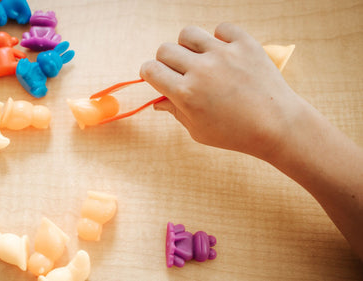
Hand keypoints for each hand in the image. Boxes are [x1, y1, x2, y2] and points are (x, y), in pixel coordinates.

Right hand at [140, 23, 300, 158]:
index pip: (150, 70)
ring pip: (188, 34)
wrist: (277, 126)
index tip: (157, 77)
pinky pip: (221, 28)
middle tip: (181, 72)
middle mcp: (201, 70)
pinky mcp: (244, 44)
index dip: (149, 73)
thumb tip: (157, 101)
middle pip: (165, 50)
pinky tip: (225, 53)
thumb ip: (175, 112)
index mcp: (185, 93)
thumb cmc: (235, 134)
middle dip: (166, 61)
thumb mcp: (198, 130)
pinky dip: (220, 38)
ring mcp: (223, 54)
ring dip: (189, 46)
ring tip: (201, 59)